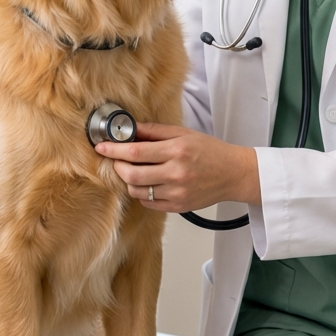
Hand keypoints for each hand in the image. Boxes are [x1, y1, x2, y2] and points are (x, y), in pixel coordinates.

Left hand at [95, 123, 259, 213]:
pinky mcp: (178, 207)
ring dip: (128, 180)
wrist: (233, 173)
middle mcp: (176, 173)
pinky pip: (148, 203)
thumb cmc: (210, 151)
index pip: (136, 151)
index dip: (115, 150)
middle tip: (115, 161)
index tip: (102, 147)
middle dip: (117, 167)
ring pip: (138, 191)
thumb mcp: (184, 134)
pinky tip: (147, 183)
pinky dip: (141, 193)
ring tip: (132, 170)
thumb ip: (155, 131)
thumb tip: (130, 129)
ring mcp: (176, 193)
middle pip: (132, 174)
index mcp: (177, 151)